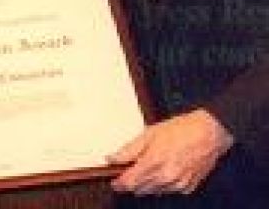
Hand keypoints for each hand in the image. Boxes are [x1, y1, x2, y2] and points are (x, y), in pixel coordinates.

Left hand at [109, 109, 233, 195]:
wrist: (209, 133)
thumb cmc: (181, 130)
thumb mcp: (149, 133)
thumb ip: (129, 149)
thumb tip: (113, 158)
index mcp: (154, 162)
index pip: (130, 182)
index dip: (119, 183)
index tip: (114, 181)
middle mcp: (166, 176)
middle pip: (139, 189)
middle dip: (131, 183)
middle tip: (127, 173)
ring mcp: (178, 184)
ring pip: (154, 192)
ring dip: (145, 185)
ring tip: (146, 169)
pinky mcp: (188, 187)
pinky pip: (168, 191)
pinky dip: (161, 185)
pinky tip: (162, 172)